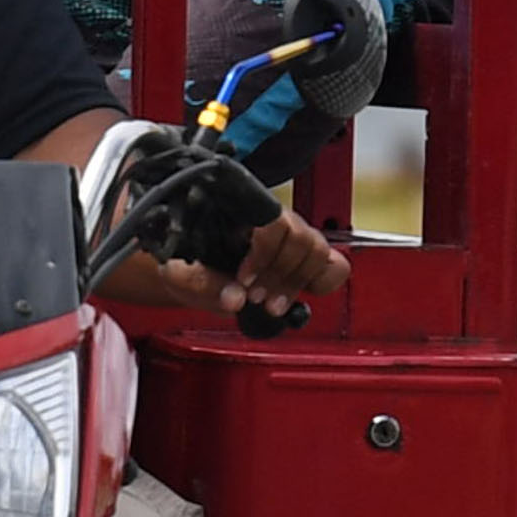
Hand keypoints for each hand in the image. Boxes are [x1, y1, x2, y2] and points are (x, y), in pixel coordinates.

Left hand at [103, 176, 356, 318]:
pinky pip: (334, 264)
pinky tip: (302, 294)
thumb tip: (235, 299)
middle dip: (279, 276)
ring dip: (297, 283)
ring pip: (318, 249)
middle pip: (301, 236)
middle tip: (257, 299)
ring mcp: (293, 236)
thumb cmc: (185, 262)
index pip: (272, 220)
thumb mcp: (181, 273)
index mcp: (239, 212)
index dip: (263, 253)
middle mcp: (271, 219)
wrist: (191, 266)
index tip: (244, 281)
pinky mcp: (306, 258)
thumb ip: (204, 284)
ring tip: (271, 304)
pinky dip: (323, 282)